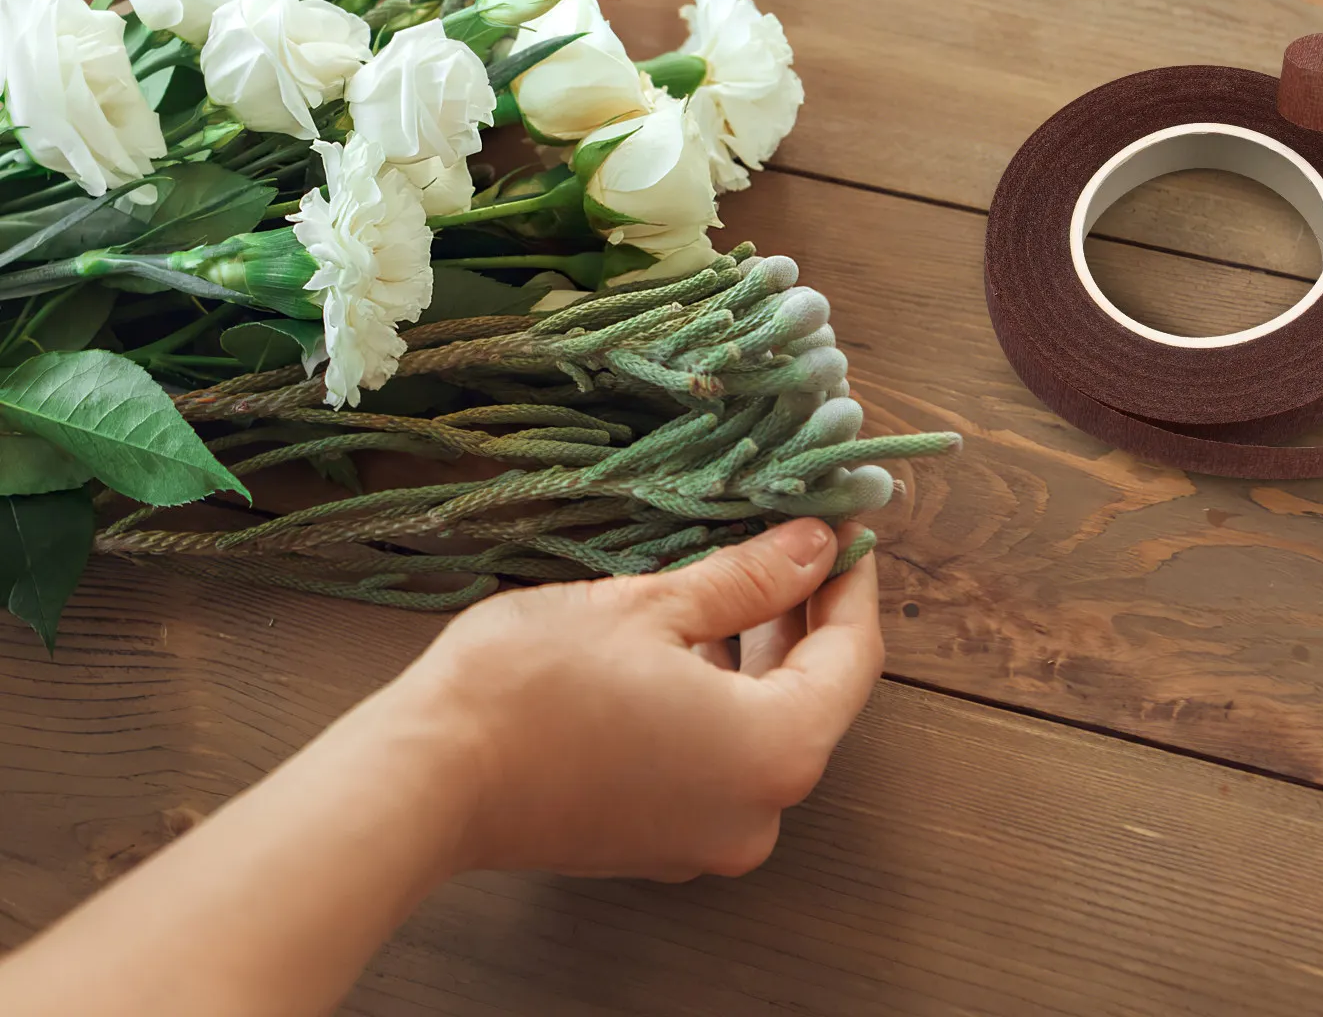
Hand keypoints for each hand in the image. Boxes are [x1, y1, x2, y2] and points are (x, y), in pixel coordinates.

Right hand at [386, 518, 883, 881]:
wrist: (427, 777)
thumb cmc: (535, 684)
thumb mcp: (655, 605)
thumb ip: (751, 578)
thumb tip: (818, 546)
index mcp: (775, 753)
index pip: (852, 657)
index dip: (852, 583)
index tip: (845, 526)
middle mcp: (757, 813)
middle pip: (811, 694)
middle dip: (804, 612)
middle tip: (793, 534)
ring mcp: (704, 837)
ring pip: (761, 724)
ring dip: (756, 650)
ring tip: (737, 568)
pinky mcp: (657, 838)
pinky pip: (717, 755)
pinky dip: (717, 694)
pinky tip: (690, 631)